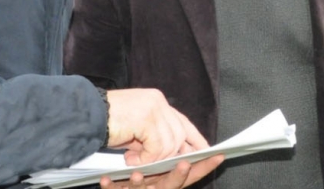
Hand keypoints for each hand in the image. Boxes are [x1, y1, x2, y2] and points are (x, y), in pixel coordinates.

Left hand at [99, 156, 223, 188]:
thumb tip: (183, 139)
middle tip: (184, 164)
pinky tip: (105, 179)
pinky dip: (111, 185)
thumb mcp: (156, 161)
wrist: (113, 185)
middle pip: (170, 185)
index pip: (190, 175)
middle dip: (177, 176)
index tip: (218, 155)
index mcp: (167, 180)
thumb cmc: (138, 175)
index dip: (204, 167)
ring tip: (137, 173)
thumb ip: (169, 153)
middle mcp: (155, 188)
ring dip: (140, 183)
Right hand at [105, 89, 209, 163]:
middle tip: (149, 163)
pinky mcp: (147, 118)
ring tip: (133, 160)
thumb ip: (154, 136)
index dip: (195, 138)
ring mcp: (153, 108)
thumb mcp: (136, 130)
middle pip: (179, 135)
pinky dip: (144, 159)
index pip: (183, 122)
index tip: (206, 151)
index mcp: (157, 101)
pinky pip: (157, 147)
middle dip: (170, 155)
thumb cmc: (107, 123)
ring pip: (169, 144)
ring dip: (152, 159)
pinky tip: (129, 158)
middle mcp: (158, 101)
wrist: (85, 116)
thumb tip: (174, 152)